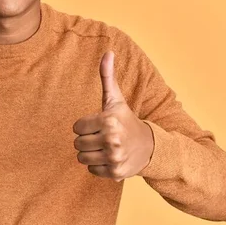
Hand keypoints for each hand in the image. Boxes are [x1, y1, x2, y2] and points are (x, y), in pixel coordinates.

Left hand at [73, 51, 153, 181]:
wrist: (149, 146)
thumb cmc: (125, 119)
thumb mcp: (115, 99)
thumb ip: (107, 76)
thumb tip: (108, 52)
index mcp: (108, 120)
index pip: (76, 128)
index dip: (84, 126)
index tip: (99, 124)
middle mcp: (111, 139)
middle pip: (77, 144)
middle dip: (87, 140)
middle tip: (103, 137)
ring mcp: (114, 157)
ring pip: (82, 158)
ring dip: (91, 154)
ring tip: (105, 147)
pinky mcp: (115, 173)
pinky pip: (91, 170)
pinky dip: (99, 166)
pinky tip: (111, 158)